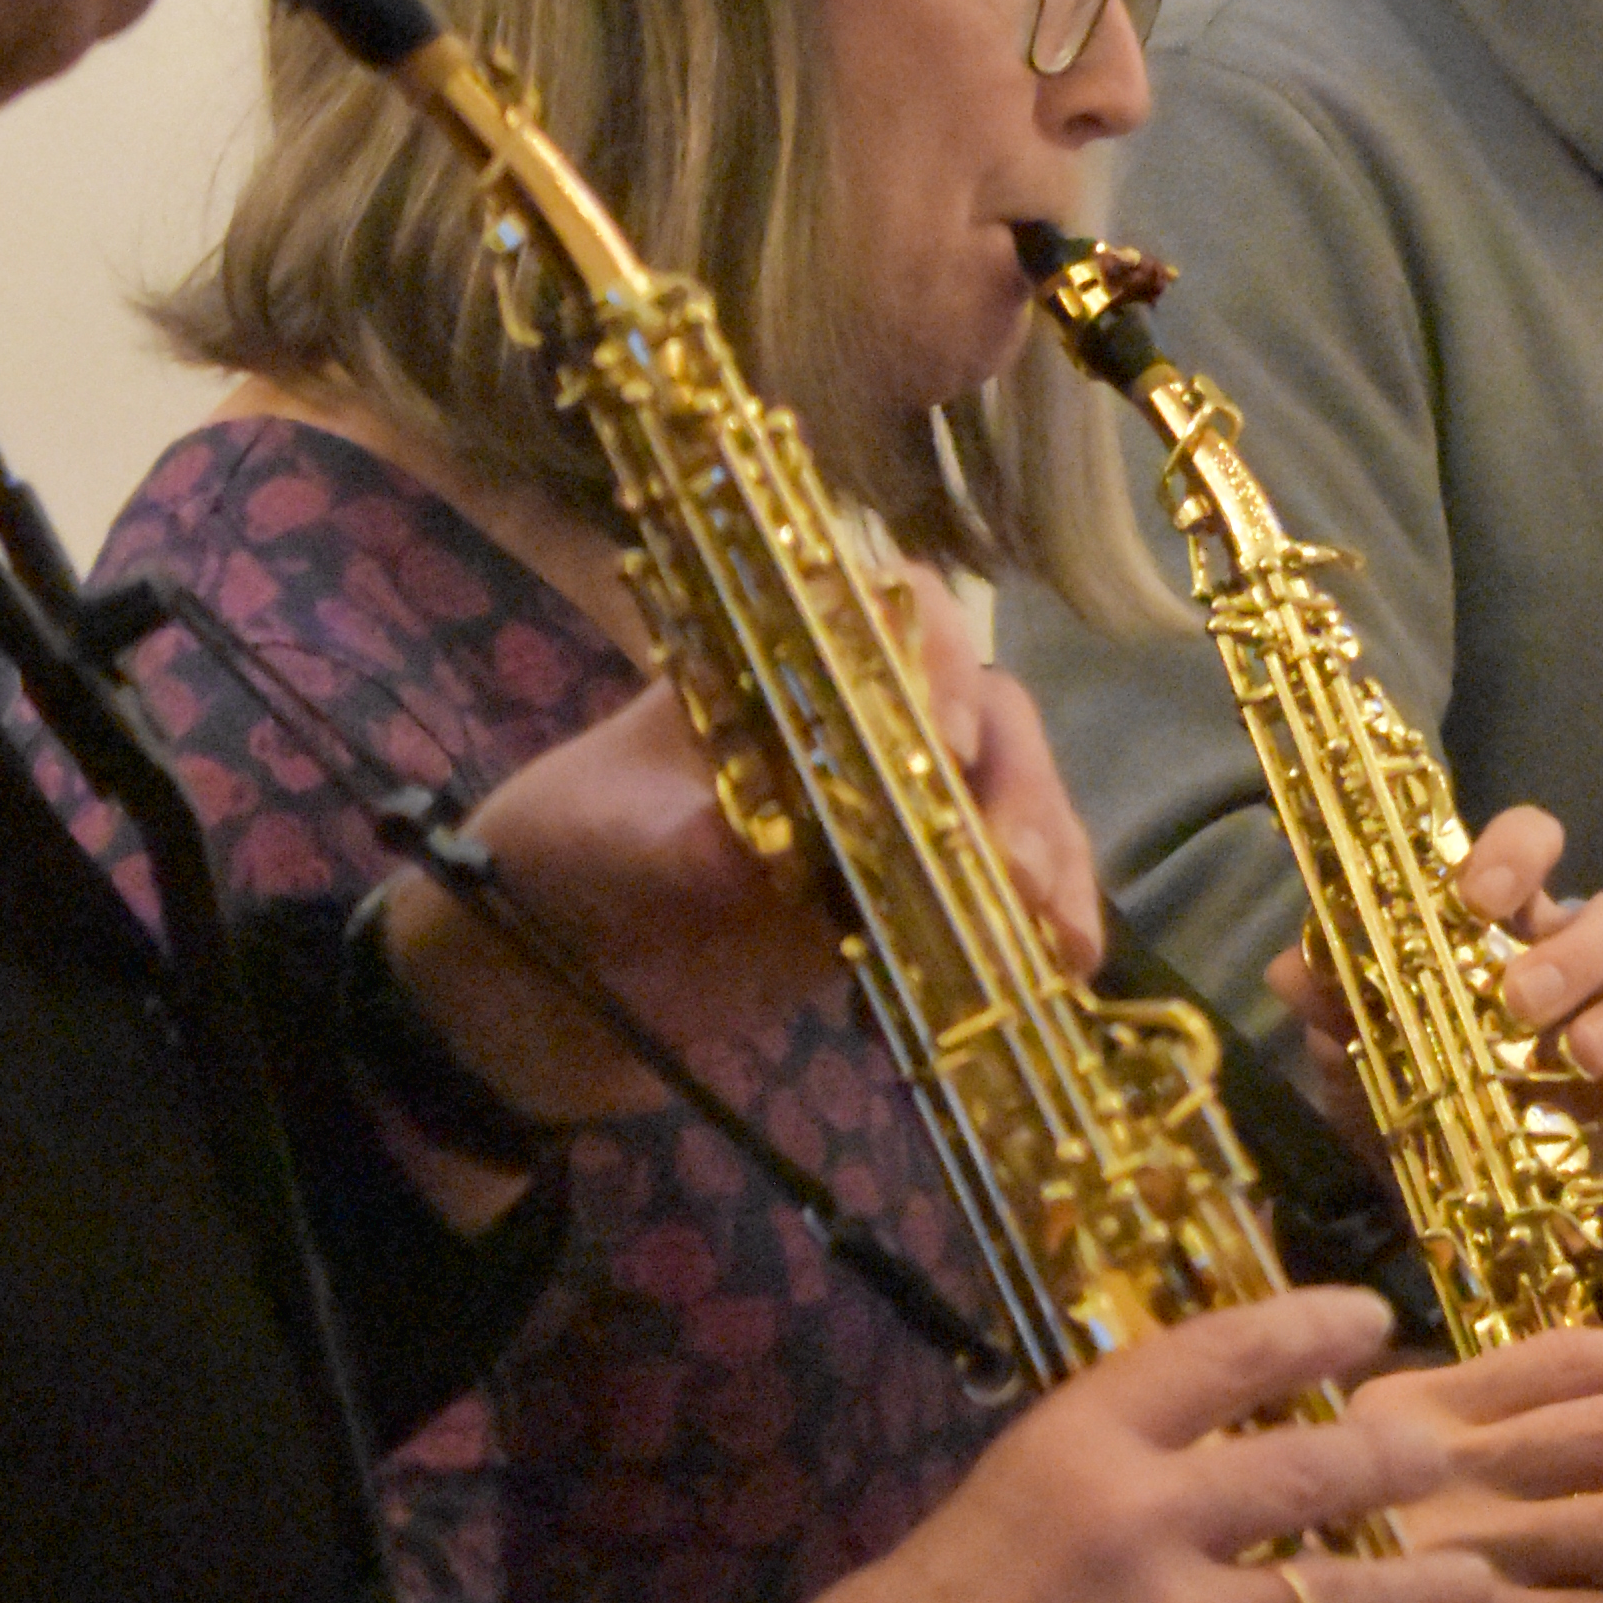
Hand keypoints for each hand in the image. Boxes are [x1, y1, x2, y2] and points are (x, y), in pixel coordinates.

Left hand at [362, 598, 1099, 1185]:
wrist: (543, 987)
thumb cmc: (558, 867)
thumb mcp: (603, 843)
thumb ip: (683, 841)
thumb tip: (762, 850)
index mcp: (776, 665)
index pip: (887, 615)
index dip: (934, 660)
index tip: (943, 736)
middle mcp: (853, 723)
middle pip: (982, 712)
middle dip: (1016, 786)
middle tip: (1013, 872)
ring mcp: (893, 814)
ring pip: (1011, 803)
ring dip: (1050, 863)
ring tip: (1055, 944)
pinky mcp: (909, 902)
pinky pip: (999, 897)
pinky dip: (1041, 927)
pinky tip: (1060, 974)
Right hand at [662, 1291, 1514, 1602]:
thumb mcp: (973, 1530)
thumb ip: (1077, 1506)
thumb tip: (1160, 1502)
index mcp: (1068, 1446)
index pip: (1218, 1355)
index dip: (1307, 1328)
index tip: (1366, 1318)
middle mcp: (1140, 1516)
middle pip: (1314, 1464)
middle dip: (1394, 1458)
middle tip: (1439, 1453)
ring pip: (1351, 1588)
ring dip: (1430, 1587)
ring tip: (1477, 1583)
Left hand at [1271, 803, 1602, 1143]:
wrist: (1435, 1192)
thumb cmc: (1401, 1091)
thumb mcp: (1353, 1053)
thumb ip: (1330, 1006)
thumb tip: (1292, 968)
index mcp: (1502, 924)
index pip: (1529, 845)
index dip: (1517, 851)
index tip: (1478, 894)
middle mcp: (1571, 957)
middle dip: (1574, 947)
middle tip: (1518, 999)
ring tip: (1576, 1056)